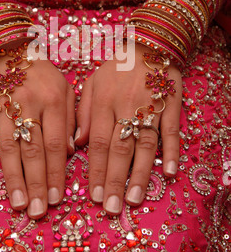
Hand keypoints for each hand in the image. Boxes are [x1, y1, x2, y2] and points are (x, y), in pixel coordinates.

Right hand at [0, 54, 75, 218]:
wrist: (13, 48)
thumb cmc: (44, 73)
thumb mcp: (67, 88)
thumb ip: (72, 118)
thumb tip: (72, 153)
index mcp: (53, 101)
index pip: (56, 144)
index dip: (56, 173)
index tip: (57, 198)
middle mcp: (29, 104)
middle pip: (33, 150)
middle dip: (36, 183)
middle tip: (37, 211)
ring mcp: (4, 104)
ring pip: (7, 146)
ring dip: (12, 176)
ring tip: (16, 202)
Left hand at [76, 43, 181, 214]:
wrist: (148, 44)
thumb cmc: (116, 67)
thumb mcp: (92, 82)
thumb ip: (83, 112)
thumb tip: (78, 144)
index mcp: (104, 102)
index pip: (98, 141)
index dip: (96, 169)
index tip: (92, 195)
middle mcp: (126, 107)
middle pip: (120, 148)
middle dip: (114, 179)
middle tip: (111, 207)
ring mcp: (151, 106)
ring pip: (145, 144)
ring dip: (140, 173)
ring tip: (133, 198)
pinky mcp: (172, 104)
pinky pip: (172, 130)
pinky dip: (172, 151)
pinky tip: (170, 172)